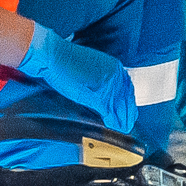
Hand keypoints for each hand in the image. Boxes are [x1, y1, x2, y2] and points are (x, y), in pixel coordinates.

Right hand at [14, 25, 140, 135]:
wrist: (55, 56)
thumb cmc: (66, 61)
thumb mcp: (91, 68)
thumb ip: (102, 80)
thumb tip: (104, 93)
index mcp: (114, 66)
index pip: (128, 88)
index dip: (129, 102)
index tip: (130, 110)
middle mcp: (116, 74)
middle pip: (127, 99)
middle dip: (129, 114)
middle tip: (128, 124)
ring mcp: (109, 85)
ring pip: (120, 107)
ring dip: (122, 120)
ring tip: (122, 129)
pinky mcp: (99, 95)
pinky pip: (109, 112)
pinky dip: (112, 121)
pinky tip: (112, 126)